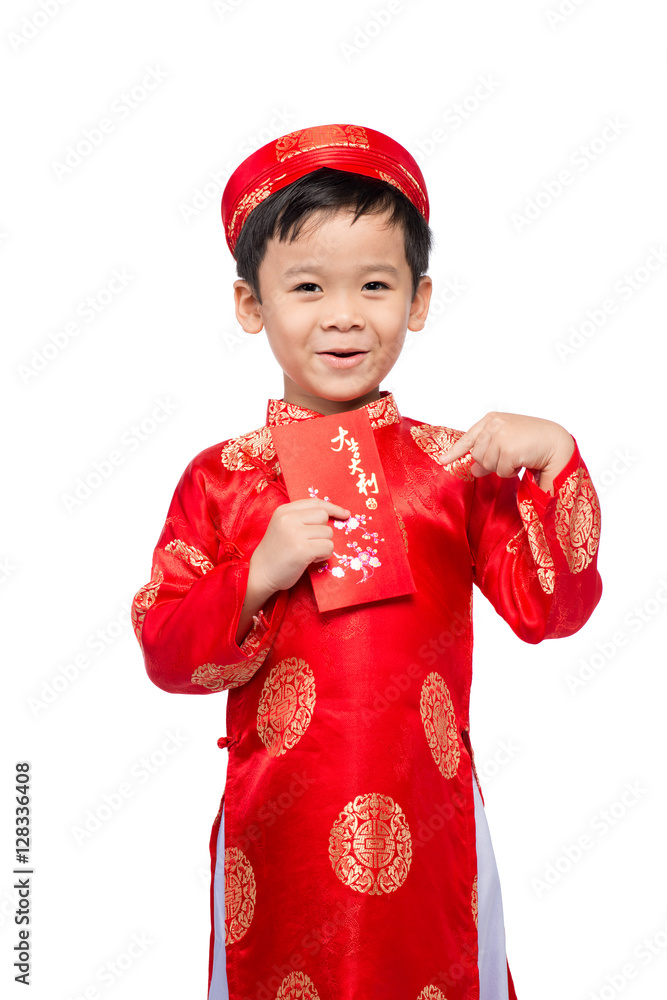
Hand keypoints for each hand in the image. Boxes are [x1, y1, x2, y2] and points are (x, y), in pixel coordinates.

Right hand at [249, 498, 350, 596]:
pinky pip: (328, 547)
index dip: (333, 508)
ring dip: (323, 546)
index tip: (345, 514)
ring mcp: (295, 534)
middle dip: (323, 531)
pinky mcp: (302, 550)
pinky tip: (309, 560)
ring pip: (328, 533)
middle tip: (310, 543)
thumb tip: (335, 514)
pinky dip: (323, 556)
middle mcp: (289, 519)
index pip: (315, 503)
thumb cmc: (276, 552)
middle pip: (324, 517)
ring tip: (307, 553)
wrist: (260, 574)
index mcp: (284, 510)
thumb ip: (303, 518)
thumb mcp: (284, 526)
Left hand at [440, 412, 573, 491]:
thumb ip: (488, 453)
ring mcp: (500, 436)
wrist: (557, 443)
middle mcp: (493, 425)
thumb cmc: (534, 442)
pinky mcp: (508, 449)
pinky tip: (523, 461)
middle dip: (491, 462)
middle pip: (477, 456)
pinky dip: (511, 471)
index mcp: (491, 420)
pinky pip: (500, 471)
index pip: (468, 438)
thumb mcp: (507, 443)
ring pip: (487, 465)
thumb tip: (473, 470)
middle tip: (510, 457)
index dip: (455, 451)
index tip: (443, 461)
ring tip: (519, 457)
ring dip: (502, 467)